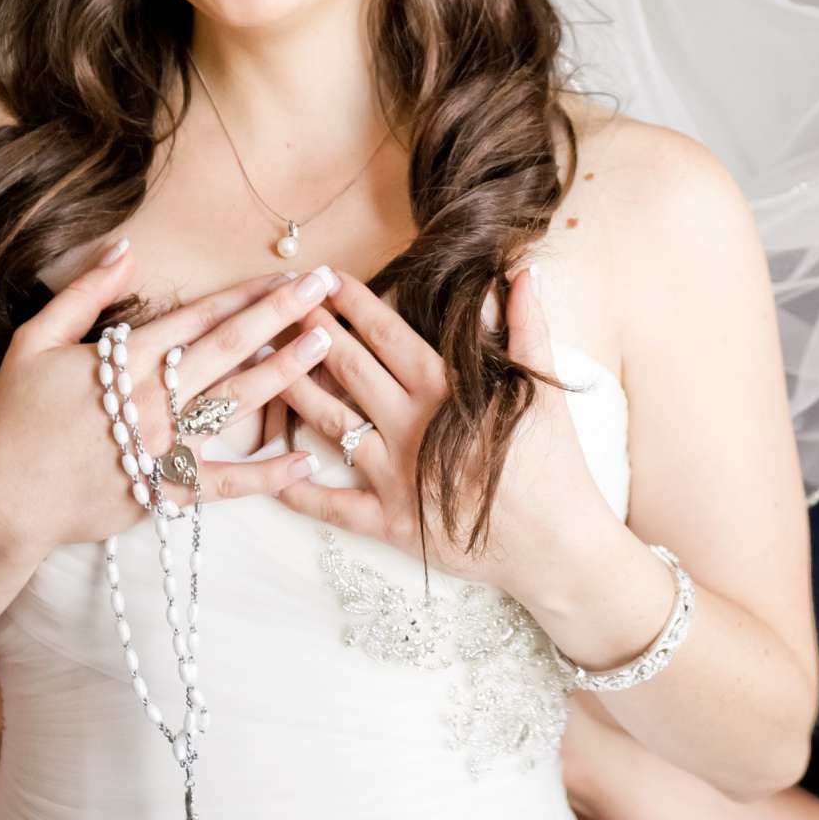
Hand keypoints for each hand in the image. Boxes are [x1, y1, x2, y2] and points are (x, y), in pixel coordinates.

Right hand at [0, 243, 336, 553]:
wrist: (2, 498)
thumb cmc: (16, 418)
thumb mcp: (35, 340)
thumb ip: (82, 294)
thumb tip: (123, 248)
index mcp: (125, 359)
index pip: (199, 316)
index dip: (246, 293)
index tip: (286, 273)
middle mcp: (153, 398)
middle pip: (227, 347)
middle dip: (279, 313)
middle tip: (325, 287)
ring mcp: (162, 445)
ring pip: (235, 403)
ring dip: (285, 372)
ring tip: (327, 344)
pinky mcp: (165, 490)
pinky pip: (224, 484)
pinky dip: (266, 476)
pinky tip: (307, 459)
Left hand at [272, 264, 615, 599]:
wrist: (556, 546)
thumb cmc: (553, 464)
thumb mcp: (545, 389)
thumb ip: (528, 327)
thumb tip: (519, 274)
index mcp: (448, 391)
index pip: (389, 335)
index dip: (354, 304)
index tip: (326, 277)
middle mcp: (413, 427)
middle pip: (349, 370)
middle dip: (312, 334)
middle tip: (281, 306)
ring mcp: (396, 477)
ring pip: (331, 424)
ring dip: (293, 391)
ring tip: (262, 363)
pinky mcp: (390, 523)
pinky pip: (333, 506)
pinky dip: (297, 489)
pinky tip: (269, 469)